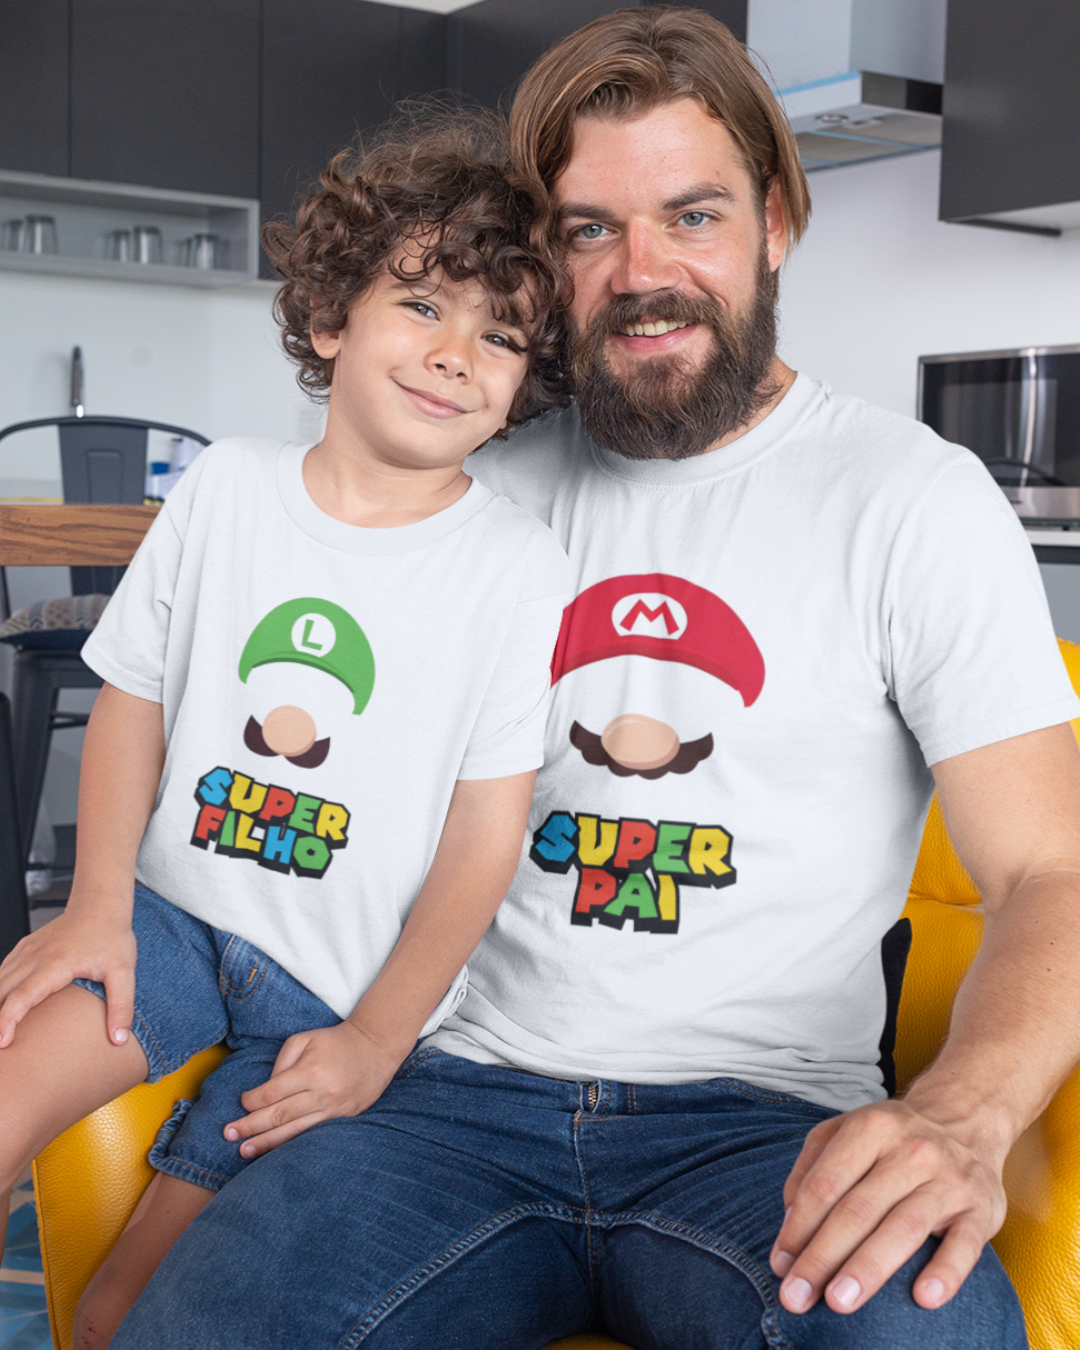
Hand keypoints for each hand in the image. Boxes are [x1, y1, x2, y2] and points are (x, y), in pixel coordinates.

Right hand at [0, 908, 136, 1047]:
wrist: (101, 904)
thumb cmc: (111, 936)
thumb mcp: (124, 971)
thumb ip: (121, 1005)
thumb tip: (119, 1038)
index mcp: (55, 964)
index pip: (22, 996)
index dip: (7, 1020)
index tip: (2, 1042)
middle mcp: (35, 957)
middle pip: (2, 991)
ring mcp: (26, 951)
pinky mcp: (24, 949)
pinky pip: (3, 971)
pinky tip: (1, 1005)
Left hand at [224, 1021, 401, 1156]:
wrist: (375, 1046)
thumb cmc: (335, 1041)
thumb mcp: (304, 1039)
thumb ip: (281, 1063)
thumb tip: (265, 1090)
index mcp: (310, 1071)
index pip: (271, 1093)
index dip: (251, 1101)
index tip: (242, 1102)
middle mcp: (321, 1093)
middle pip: (278, 1115)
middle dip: (250, 1127)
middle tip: (229, 1134)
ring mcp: (334, 1109)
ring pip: (294, 1131)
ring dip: (266, 1142)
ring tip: (244, 1151)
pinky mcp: (343, 1118)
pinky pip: (313, 1134)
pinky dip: (292, 1143)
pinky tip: (276, 1151)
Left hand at [769, 1097, 1007, 1315]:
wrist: (966, 1117)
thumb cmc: (891, 1136)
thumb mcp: (844, 1131)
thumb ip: (811, 1169)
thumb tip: (790, 1219)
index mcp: (870, 1129)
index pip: (825, 1184)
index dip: (799, 1227)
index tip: (780, 1265)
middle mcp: (910, 1151)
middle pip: (858, 1210)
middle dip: (822, 1257)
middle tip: (796, 1297)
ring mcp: (948, 1179)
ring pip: (904, 1227)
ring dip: (868, 1268)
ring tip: (839, 1302)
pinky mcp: (981, 1208)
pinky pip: (965, 1245)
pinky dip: (946, 1272)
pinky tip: (924, 1298)